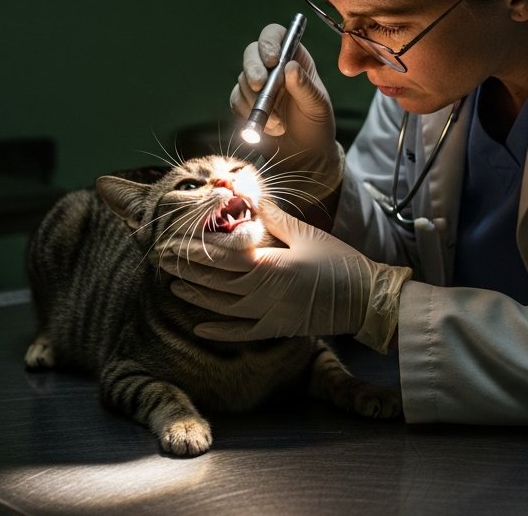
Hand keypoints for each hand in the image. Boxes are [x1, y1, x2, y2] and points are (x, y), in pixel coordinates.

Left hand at [160, 201, 411, 353]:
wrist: (365, 298)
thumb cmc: (338, 262)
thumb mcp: (306, 233)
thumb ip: (273, 217)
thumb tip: (247, 195)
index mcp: (271, 265)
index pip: (223, 256)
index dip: (195, 249)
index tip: (172, 241)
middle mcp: (265, 292)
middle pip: (216, 280)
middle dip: (186, 270)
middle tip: (161, 260)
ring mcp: (270, 314)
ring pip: (223, 306)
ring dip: (197, 296)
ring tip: (174, 286)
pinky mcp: (278, 329)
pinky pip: (243, 333)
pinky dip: (221, 332)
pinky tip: (200, 328)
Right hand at [231, 23, 338, 171]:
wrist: (304, 152)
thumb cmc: (316, 123)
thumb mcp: (317, 105)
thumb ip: (305, 87)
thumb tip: (290, 67)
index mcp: (294, 58)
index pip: (275, 35)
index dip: (269, 42)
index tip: (272, 60)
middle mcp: (273, 66)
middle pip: (252, 53)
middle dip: (253, 68)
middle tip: (260, 86)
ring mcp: (257, 83)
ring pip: (242, 79)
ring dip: (256, 101)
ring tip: (277, 122)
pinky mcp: (244, 101)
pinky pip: (235, 100)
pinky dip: (247, 114)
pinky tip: (268, 128)